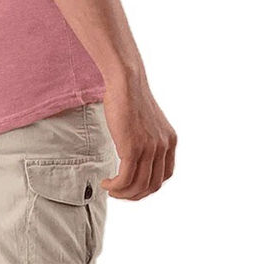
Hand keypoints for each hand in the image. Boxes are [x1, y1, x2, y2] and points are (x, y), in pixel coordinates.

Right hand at [99, 70, 176, 199]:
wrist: (126, 81)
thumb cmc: (130, 96)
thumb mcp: (147, 121)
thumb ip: (147, 139)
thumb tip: (135, 154)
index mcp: (170, 141)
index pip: (164, 175)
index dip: (149, 185)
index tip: (134, 184)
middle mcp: (163, 147)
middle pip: (152, 185)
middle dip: (135, 194)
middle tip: (120, 192)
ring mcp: (149, 149)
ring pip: (138, 186)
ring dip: (123, 193)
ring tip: (111, 189)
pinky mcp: (133, 148)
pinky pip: (125, 179)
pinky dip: (115, 186)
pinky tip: (106, 183)